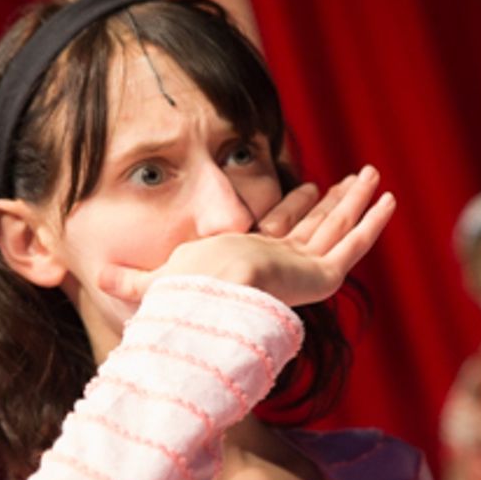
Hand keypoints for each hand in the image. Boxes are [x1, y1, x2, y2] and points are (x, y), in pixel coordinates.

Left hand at [97, 164, 394, 308]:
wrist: (211, 298)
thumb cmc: (185, 292)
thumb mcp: (155, 279)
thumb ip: (130, 281)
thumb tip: (92, 277)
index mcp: (253, 262)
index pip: (283, 232)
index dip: (296, 209)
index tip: (310, 187)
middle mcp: (284, 264)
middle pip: (318, 226)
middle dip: (337, 203)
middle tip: (355, 181)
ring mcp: (306, 270)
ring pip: (339, 230)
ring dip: (358, 204)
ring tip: (377, 181)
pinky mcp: (322, 277)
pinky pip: (353, 246)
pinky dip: (372, 224)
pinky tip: (389, 202)